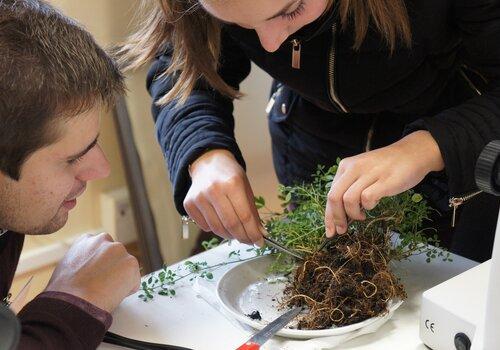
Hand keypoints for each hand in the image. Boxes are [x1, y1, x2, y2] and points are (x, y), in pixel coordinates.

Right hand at [45, 233, 140, 312]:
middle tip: (103, 285)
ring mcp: (119, 250)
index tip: (97, 274)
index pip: (100, 247)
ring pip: (125, 267)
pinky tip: (113, 296)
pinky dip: (128, 289)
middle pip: (115, 255)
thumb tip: (87, 269)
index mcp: (86, 240)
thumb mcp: (66, 266)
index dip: (100, 263)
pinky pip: (134, 280)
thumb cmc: (65, 291)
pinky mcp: (131, 263)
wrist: (73, 301)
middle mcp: (104, 239)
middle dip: (112, 268)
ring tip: (105, 292)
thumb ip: (81, 261)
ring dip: (120, 278)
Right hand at [184, 149, 265, 245]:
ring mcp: (199, 197)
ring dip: (229, 235)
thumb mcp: (245, 187)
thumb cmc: (229, 175)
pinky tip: (220, 222)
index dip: (253, 233)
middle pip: (231, 225)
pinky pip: (205, 226)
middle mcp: (214, 190)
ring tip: (236, 232)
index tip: (259, 242)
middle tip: (249, 241)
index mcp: (232, 184)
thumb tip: (259, 233)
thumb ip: (252, 211)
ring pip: (217, 229)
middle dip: (243, 237)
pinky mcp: (189, 204)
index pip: (245, 216)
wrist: (207, 162)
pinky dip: (215, 229)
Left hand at [325, 130, 443, 236]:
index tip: (330, 231)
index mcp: (345, 166)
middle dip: (336, 218)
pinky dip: (368, 206)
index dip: (328, 216)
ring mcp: (369, 173)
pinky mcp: (385, 180)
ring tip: (362, 216)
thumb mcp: (363, 172)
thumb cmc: (387, 167)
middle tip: (344, 229)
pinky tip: (373, 205)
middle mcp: (354, 168)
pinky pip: (367, 197)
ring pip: (348, 199)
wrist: (413, 152)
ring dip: (353, 214)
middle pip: (334, 197)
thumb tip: (340, 215)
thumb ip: (350, 187)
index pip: (330, 194)